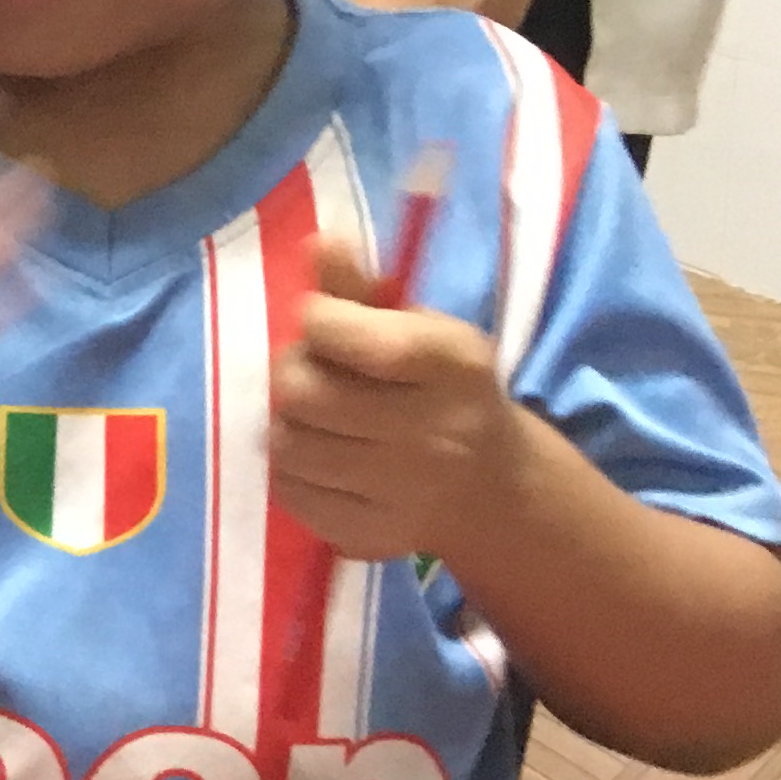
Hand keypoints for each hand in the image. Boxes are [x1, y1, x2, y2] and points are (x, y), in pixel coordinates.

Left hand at [269, 232, 522, 563]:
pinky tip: (323, 457)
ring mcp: (401, 493)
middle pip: (303, 394)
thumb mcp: (418, 329)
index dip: (317, 322)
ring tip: (318, 416)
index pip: (352, 337)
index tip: (321, 321)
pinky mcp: (368, 537)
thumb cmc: (442, 389)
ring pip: (288, 444)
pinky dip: (292, 469)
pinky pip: (290, 491)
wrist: (493, 488)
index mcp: (452, 365)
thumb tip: (319, 242)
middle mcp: (432, 433)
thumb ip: (360, 288)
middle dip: (292, 373)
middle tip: (310, 371)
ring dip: (288, 422)